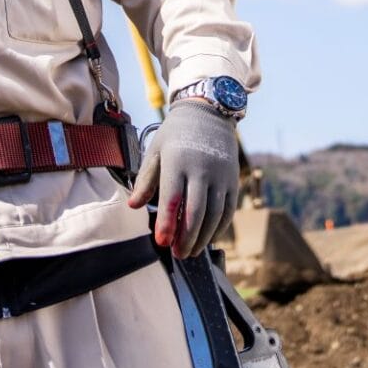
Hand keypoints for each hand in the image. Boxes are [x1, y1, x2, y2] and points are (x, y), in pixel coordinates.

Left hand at [127, 99, 239, 256]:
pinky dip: (219, 228)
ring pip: (214, 214)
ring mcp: (220, 175)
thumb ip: (145, 180)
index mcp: (178, 162)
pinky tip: (208, 237)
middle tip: (178, 254)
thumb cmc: (176, 135)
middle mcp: (202, 169)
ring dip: (203, 237)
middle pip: (195, 211)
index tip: (162, 242)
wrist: (209, 113)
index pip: (172, 198)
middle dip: (186, 237)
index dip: (167, 223)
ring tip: (191, 251)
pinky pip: (228, 210)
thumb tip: (134, 206)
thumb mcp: (156, 151)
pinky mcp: (233, 180)